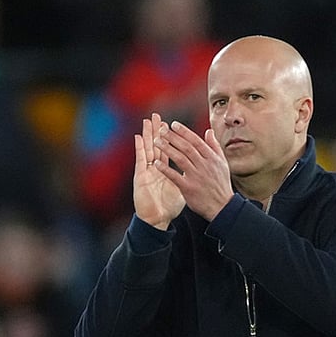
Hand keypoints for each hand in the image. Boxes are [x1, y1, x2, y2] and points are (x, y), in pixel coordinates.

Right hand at [134, 113, 185, 229]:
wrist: (157, 219)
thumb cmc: (168, 206)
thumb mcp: (182, 188)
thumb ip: (187, 176)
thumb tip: (197, 170)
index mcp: (166, 171)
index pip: (169, 150)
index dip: (171, 138)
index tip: (173, 125)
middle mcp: (155, 169)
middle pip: (156, 146)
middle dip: (157, 131)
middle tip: (157, 116)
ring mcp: (147, 172)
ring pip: (147, 149)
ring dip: (147, 135)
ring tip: (147, 121)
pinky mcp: (141, 177)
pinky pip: (140, 161)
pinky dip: (139, 149)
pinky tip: (138, 138)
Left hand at [154, 120, 233, 220]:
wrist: (222, 206)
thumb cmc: (221, 184)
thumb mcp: (222, 163)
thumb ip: (214, 146)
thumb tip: (209, 131)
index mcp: (212, 158)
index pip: (196, 141)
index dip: (183, 131)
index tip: (173, 124)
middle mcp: (204, 165)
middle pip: (186, 147)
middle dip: (172, 137)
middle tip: (161, 130)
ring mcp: (196, 176)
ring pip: (180, 158)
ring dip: (167, 149)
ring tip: (156, 142)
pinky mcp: (189, 188)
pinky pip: (175, 176)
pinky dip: (165, 169)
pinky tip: (156, 163)